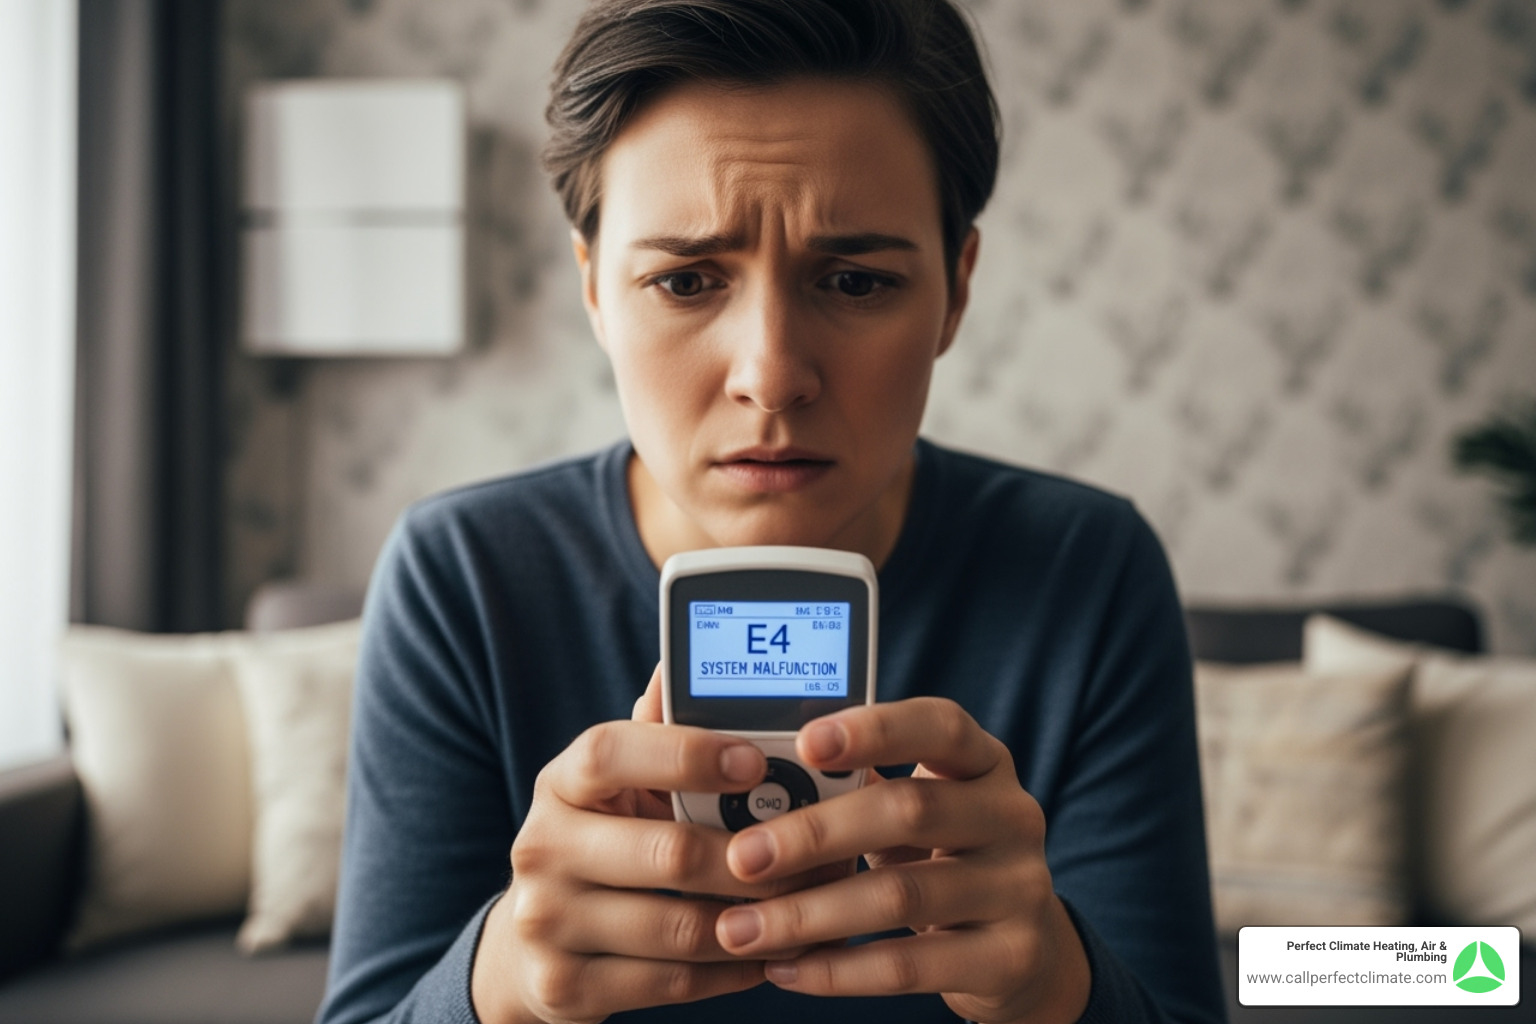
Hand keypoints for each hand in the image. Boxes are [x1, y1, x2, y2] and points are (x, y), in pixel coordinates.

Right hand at [471, 666, 824, 1023]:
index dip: (686, 754)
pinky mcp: (563, 987)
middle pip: (666, 852)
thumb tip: (678, 662)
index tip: (756, 760)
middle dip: (753, 857)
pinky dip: (734, 971)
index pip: (611, 753)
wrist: (531, 947)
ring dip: (758, 920)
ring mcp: (546, 922)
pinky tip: (769, 953)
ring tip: (809, 906)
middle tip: (815, 854)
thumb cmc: (605, 844)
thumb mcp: (621, 787)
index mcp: (561, 783)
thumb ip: (660, 734)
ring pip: (680, 926)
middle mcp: (541, 848)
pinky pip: (674, 983)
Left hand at [710, 697, 1091, 1023]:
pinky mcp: (1010, 957)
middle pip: (910, 811)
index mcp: (984, 762)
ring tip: (743, 929)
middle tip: (743, 858)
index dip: (874, 730)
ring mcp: (1019, 888)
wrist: (1023, 949)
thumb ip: (856, 793)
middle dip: (814, 834)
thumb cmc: (939, 860)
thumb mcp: (914, 813)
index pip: (939, 726)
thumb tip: (753, 793)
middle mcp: (1012, 815)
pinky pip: (910, 966)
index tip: (805, 743)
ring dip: (809, 914)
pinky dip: (838, 970)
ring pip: (900, 895)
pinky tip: (787, 969)